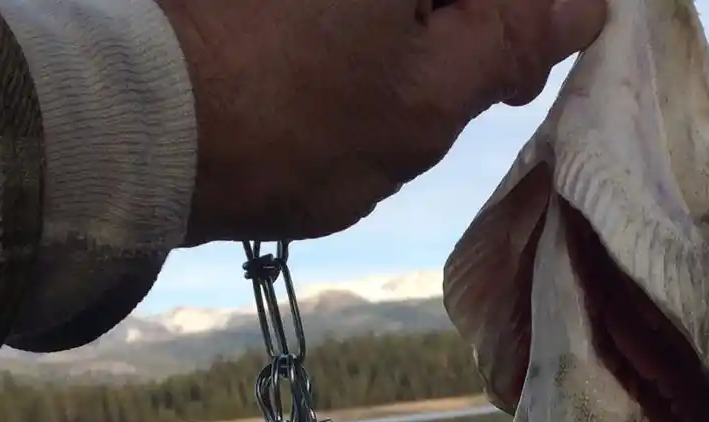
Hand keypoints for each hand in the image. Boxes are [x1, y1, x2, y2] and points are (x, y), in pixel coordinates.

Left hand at [159, 0, 607, 243]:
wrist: (125, 123)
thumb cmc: (289, 122)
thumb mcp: (422, 101)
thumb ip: (509, 40)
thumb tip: (582, 4)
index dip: (536, 14)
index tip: (532, 54)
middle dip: (474, 14)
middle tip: (482, 76)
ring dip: (425, 16)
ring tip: (408, 77)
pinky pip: (341, 5)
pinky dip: (369, 19)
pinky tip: (360, 55)